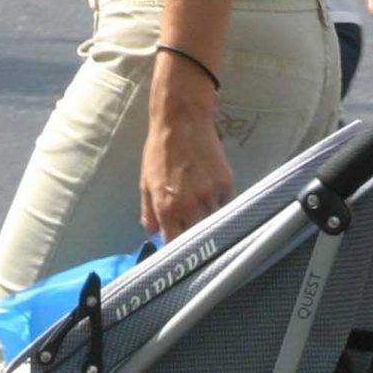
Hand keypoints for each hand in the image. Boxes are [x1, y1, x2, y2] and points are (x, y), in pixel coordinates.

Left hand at [141, 101, 233, 240]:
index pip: (174, 244)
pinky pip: (226, 205)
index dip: (176, 250)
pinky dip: (220, 207)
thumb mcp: (146, 182)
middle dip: (195, 240)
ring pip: (215, 224)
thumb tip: (152, 233)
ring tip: (205, 219)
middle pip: (198, 238)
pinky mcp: (226, 184)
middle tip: (193, 235)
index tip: (177, 251)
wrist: (182, 122)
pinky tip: (214, 199)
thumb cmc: (160, 151)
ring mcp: (211, 196)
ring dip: (210, 225)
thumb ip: (149, 211)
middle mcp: (191, 206)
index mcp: (168, 208)